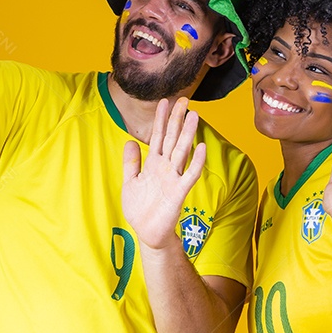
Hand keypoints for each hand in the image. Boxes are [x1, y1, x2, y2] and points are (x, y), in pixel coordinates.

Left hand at [122, 98, 206, 249]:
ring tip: (194, 116)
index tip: (164, 101)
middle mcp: (165, 168)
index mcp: (154, 164)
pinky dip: (195, 162)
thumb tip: (130, 141)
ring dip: (188, 134)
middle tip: (184, 99)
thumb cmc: (140, 209)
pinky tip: (201, 147)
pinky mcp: (178, 193)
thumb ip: (131, 162)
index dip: (161, 119)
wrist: (147, 233)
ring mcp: (173, 179)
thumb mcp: (130, 182)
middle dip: (177, 119)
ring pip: (182, 152)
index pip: (159, 136)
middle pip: (172, 139)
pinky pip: (189, 175)